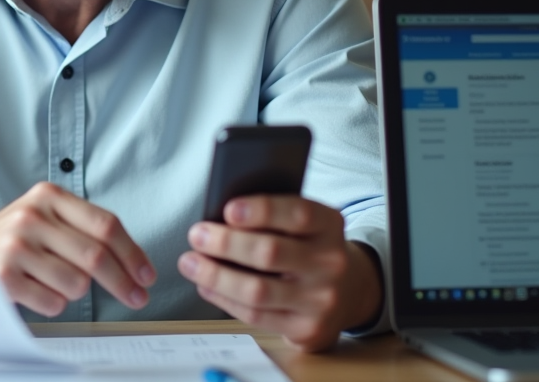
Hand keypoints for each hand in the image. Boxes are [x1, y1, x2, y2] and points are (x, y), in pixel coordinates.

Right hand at [0, 181, 156, 316]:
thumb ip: (82, 228)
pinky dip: (53, 304)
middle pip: (97, 255)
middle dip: (124, 282)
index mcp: (47, 195)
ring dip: (75, 291)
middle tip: (137, 299)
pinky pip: (54, 302)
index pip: (106, 224)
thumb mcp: (44, 218)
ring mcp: (15, 246)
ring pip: (77, 283)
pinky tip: (36, 291)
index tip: (147, 275)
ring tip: (54, 282)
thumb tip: (133, 263)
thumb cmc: (13, 241)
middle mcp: (31, 215)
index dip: (132, 253)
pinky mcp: (3, 277)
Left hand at [176, 195, 381, 351]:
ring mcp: (321, 300)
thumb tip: (219, 219)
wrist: (348, 291)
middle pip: (271, 253)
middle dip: (226, 244)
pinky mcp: (307, 329)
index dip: (262, 210)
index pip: (298, 214)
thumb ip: (274, 217)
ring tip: (191, 263)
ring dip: (216, 276)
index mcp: (330, 226)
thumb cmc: (309, 248)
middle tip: (197, 235)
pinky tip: (206, 286)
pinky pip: (256, 316)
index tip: (229, 209)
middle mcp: (331, 263)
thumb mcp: (305, 225)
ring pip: (257, 290)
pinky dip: (224, 299)